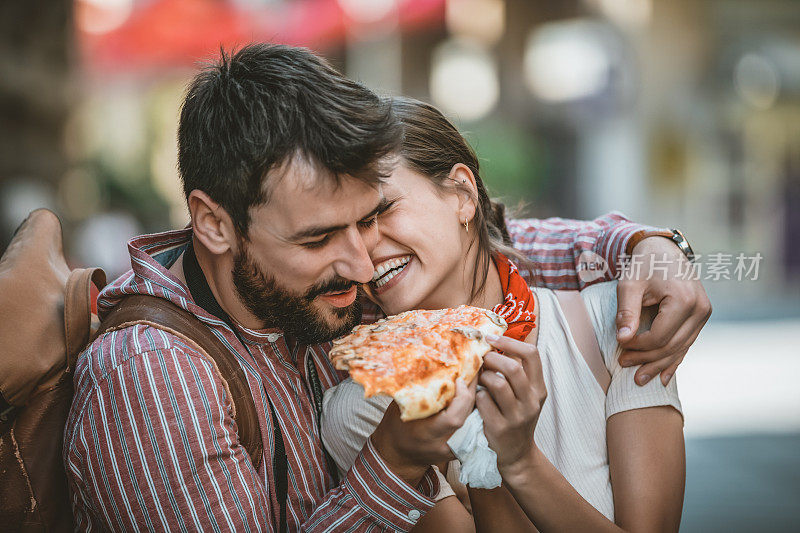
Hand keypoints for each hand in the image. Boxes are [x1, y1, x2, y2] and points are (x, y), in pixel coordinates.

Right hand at [370, 378, 476, 482]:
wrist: (397, 455)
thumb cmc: (395, 427)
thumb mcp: (400, 407)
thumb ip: (418, 391)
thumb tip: (433, 365)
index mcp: (426, 434)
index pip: (454, 418)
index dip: (462, 397)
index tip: (460, 378)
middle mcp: (443, 444)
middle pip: (468, 416)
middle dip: (472, 391)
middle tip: (473, 370)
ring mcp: (453, 449)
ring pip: (474, 420)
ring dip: (475, 399)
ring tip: (474, 379)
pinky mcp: (459, 449)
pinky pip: (472, 425)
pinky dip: (472, 409)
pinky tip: (471, 395)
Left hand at [476, 335, 545, 471]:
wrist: (516, 454)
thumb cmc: (517, 416)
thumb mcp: (526, 395)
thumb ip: (518, 372)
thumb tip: (497, 342)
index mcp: (539, 388)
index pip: (532, 354)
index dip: (510, 342)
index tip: (492, 338)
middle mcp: (531, 401)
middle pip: (512, 368)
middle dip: (492, 359)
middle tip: (482, 359)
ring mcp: (517, 416)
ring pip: (496, 384)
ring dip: (483, 377)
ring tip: (480, 379)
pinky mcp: (500, 427)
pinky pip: (482, 401)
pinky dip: (476, 395)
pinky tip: (477, 398)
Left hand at [616, 236, 711, 385]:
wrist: (663, 249)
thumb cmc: (644, 265)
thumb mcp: (629, 284)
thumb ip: (627, 312)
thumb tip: (623, 340)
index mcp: (683, 300)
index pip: (659, 336)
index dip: (638, 346)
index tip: (619, 345)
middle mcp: (700, 309)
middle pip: (671, 346)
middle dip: (646, 359)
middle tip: (623, 364)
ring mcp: (703, 314)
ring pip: (681, 348)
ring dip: (659, 364)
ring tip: (639, 378)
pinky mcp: (701, 317)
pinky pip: (687, 343)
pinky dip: (674, 359)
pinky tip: (662, 376)